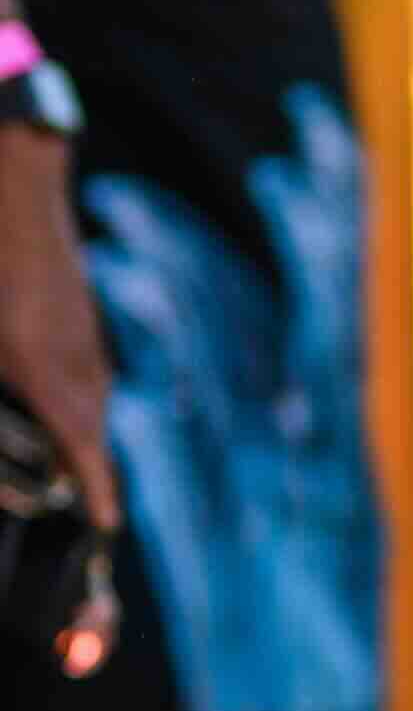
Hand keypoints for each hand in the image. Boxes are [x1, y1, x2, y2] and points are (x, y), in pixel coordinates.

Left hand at [0, 132, 117, 529]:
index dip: (95, 491)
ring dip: (79, 432)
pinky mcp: (81, 321)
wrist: (17, 187)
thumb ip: (2, 407)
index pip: (84, 450)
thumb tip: (9, 450)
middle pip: (92, 433)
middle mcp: (77, 361)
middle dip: (85, 469)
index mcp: (44, 371)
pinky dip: (76, 399)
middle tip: (82, 502)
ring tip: (67, 457)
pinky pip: (87, 376)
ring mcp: (85, 338)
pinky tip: (51, 396)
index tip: (105, 523)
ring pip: (90, 403)